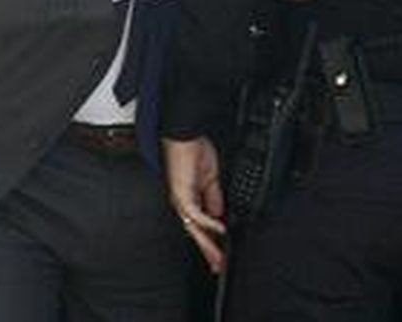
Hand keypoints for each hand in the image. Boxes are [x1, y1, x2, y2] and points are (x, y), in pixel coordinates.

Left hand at [163, 136, 227, 272]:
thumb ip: (213, 198)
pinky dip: (208, 222)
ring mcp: (181, 199)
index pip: (201, 226)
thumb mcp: (210, 178)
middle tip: (218, 265)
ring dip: (207, 244)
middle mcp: (184, 202)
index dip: (210, 241)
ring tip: (218, 256)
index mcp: (191, 199)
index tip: (220, 255)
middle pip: (196, 232)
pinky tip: (219, 228)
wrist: (185, 136)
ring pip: (194, 228)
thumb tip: (219, 215)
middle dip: (208, 250)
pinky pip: (196, 213)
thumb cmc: (194, 151)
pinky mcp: (182, 193)